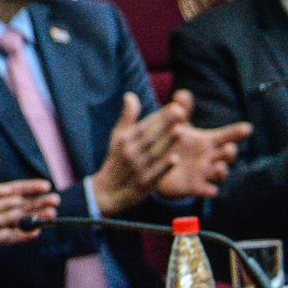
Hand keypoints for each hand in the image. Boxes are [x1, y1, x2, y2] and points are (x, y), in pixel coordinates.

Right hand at [92, 92, 191, 215]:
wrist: (106, 192)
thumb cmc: (116, 160)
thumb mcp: (118, 137)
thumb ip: (127, 117)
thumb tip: (130, 95)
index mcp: (125, 139)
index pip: (145, 125)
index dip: (160, 116)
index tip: (175, 106)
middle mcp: (130, 152)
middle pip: (151, 137)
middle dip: (166, 124)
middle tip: (180, 112)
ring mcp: (137, 169)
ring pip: (155, 154)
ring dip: (167, 143)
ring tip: (181, 130)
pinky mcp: (143, 185)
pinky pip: (155, 175)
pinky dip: (164, 167)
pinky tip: (175, 159)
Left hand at [154, 92, 248, 198]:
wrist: (157, 165)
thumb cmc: (172, 142)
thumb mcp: (175, 124)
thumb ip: (180, 111)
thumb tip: (182, 94)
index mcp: (209, 141)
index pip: (227, 135)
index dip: (237, 132)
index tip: (248, 128)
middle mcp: (211, 157)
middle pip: (227, 155)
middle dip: (230, 152)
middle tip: (229, 148)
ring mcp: (204, 173)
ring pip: (219, 174)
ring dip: (222, 171)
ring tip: (220, 167)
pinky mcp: (194, 187)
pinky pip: (205, 190)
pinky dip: (209, 190)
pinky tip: (211, 190)